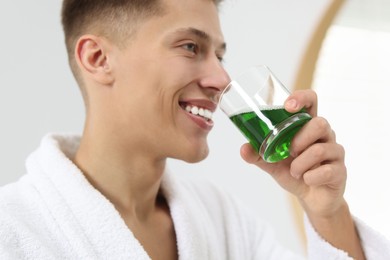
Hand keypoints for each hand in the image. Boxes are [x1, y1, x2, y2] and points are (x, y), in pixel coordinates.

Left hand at [240, 89, 364, 258]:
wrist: (312, 199)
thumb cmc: (294, 173)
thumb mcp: (272, 163)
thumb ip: (258, 154)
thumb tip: (243, 148)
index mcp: (308, 126)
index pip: (311, 101)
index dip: (302, 98)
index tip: (288, 106)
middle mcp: (325, 135)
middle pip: (320, 123)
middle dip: (299, 139)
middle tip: (289, 152)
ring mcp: (335, 152)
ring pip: (320, 149)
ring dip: (300, 164)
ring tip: (294, 171)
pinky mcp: (340, 171)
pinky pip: (326, 171)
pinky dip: (310, 177)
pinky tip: (306, 180)